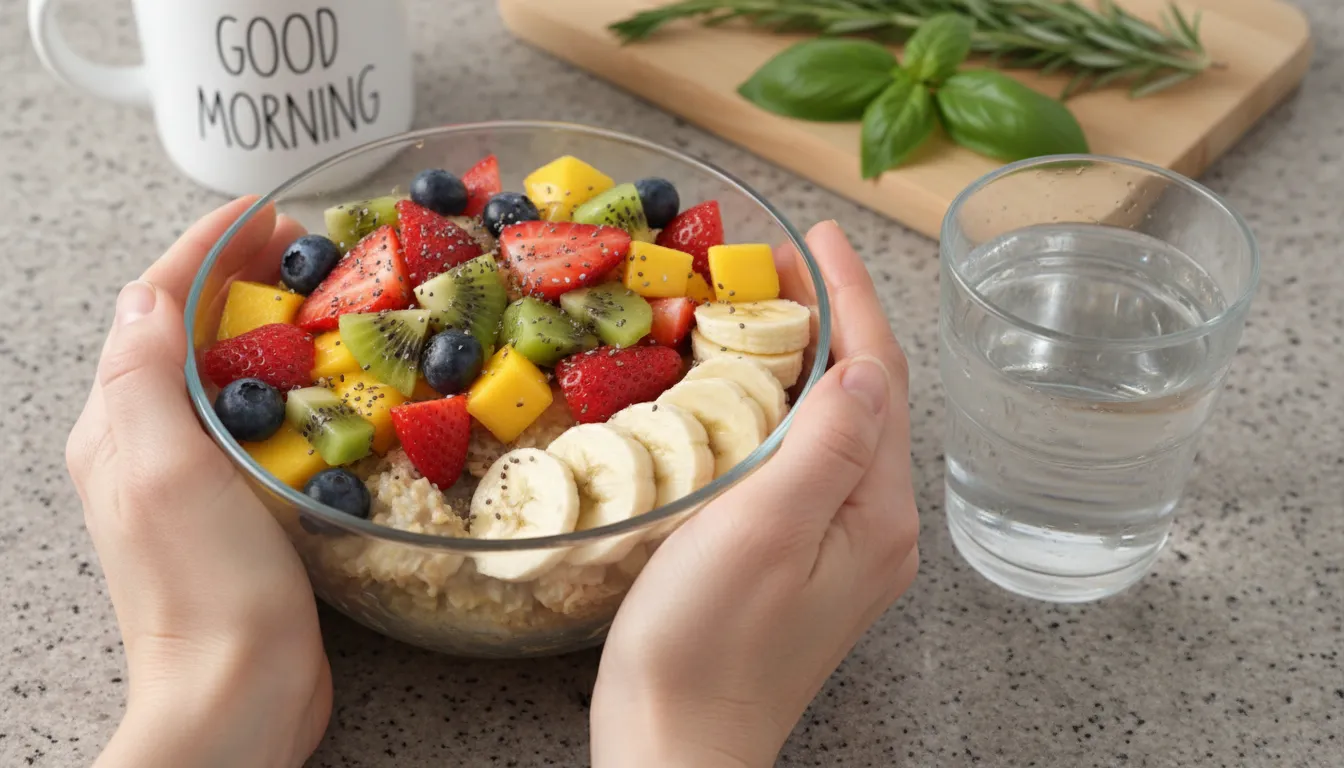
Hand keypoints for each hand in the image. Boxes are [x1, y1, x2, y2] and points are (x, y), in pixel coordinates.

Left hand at [66, 198, 331, 767]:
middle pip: (183, 327)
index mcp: (119, 420)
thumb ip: (146, 374)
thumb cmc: (207, 587)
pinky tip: (323, 382)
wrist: (236, 691)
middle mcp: (143, 439)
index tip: (266, 212)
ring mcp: (186, 474)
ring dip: (260, 319)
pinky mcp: (230, 504)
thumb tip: (150, 293)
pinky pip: (249, 416)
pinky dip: (282, 378)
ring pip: (217, 368)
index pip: (154, 302)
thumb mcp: (165, 467)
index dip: (207, 246)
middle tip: (304, 247)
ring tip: (318, 297)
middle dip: (236, 273)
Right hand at [591, 221, 918, 766]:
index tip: (817, 235)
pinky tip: (747, 395)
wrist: (679, 745)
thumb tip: (862, 367)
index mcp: (875, 510)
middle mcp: (874, 524)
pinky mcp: (803, 562)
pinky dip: (783, 409)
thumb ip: (826, 446)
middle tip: (775, 264)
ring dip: (806, 359)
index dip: (851, 297)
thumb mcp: (765, 531)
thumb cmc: (707, 645)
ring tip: (760, 309)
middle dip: (831, 318)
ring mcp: (842, 546)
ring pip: (835, 425)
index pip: (877, 375)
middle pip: (864, 394)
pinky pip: (808, 460)